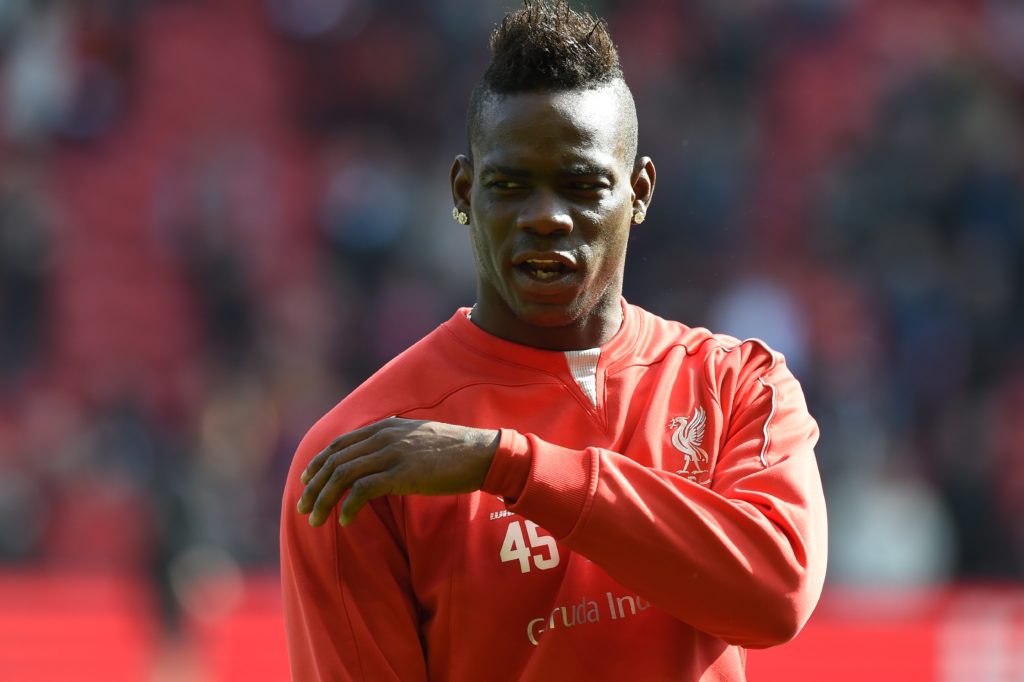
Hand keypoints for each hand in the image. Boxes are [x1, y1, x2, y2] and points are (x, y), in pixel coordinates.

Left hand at [297, 417, 500, 526]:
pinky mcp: (401, 474)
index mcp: (385, 427)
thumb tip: (380, 455)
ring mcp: (392, 454)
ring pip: (343, 475)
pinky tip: (345, 521)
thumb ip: (396, 441)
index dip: (318, 463)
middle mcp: (384, 437)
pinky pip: (363, 490)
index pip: (340, 444)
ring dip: (324, 499)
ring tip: (316, 519)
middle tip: (303, 507)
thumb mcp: (418, 438)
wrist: (480, 454)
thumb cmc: (454, 450)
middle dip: (314, 486)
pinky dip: (348, 507)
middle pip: (336, 460)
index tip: (307, 481)